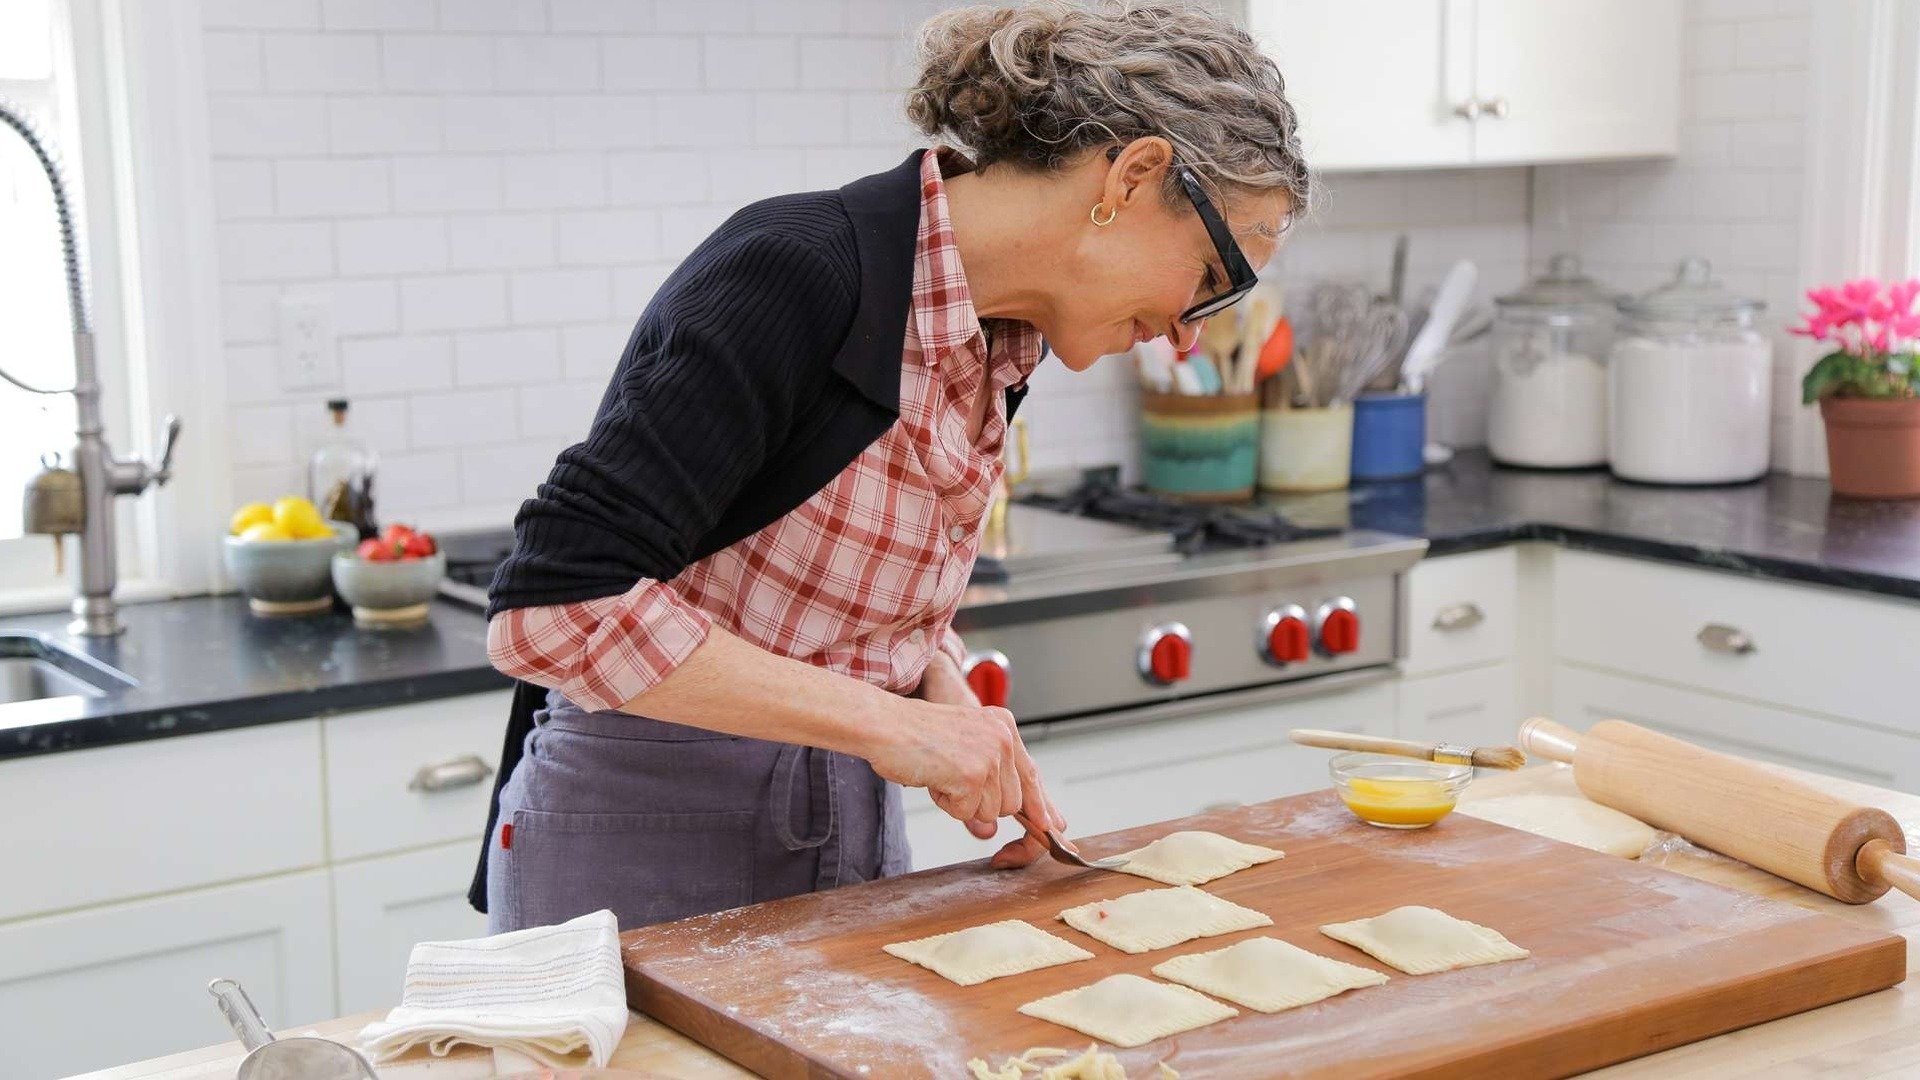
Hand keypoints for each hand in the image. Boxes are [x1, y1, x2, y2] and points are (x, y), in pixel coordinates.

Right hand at [881, 654, 1064, 868]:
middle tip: (951, 784)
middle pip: (1013, 803)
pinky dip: (947, 805)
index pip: (1032, 775)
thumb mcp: (962, 750)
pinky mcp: (973, 775)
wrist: (883, 724)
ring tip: (941, 773)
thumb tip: (995, 827)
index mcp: (1004, 726)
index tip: (1054, 833)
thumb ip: (989, 782)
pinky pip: (967, 814)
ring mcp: (991, 755)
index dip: (1043, 809)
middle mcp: (1004, 737)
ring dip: (962, 804)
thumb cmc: (914, 736)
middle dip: (984, 806)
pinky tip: (934, 777)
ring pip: (992, 812)